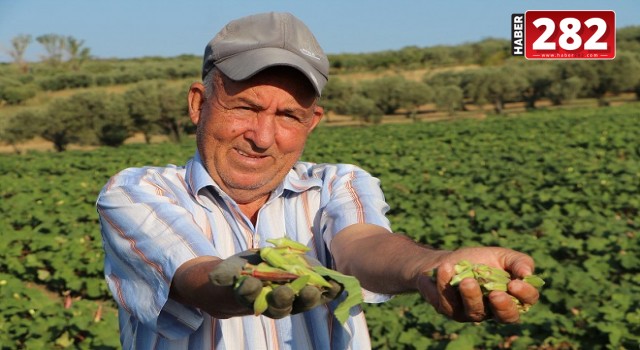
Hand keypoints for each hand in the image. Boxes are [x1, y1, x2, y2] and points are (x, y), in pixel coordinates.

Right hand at [208, 249, 342, 318]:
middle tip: (285, 291)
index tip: (249, 284)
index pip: (251, 298)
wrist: (255, 276)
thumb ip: (222, 276)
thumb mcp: (226, 274)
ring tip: (317, 290)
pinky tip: (337, 285)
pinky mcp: (306, 289)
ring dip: (309, 296)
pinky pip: (318, 293)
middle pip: (279, 305)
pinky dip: (328, 290)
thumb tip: (214, 278)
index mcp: (252, 300)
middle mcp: (273, 304)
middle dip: (283, 298)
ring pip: (301, 302)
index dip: (250, 291)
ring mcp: (291, 298)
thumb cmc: (235, 275)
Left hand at [415, 247, 539, 322]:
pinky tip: (446, 268)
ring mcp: (471, 313)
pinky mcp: (450, 310)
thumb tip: (528, 273)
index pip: (525, 303)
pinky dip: (446, 284)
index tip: (514, 283)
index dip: (524, 295)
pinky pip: (448, 302)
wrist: (445, 262)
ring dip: (471, 295)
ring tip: (467, 280)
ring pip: (475, 311)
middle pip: (506, 317)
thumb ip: (518, 262)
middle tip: (495, 294)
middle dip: (502, 307)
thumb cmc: (478, 260)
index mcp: (510, 298)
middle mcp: (493, 310)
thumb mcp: (501, 256)